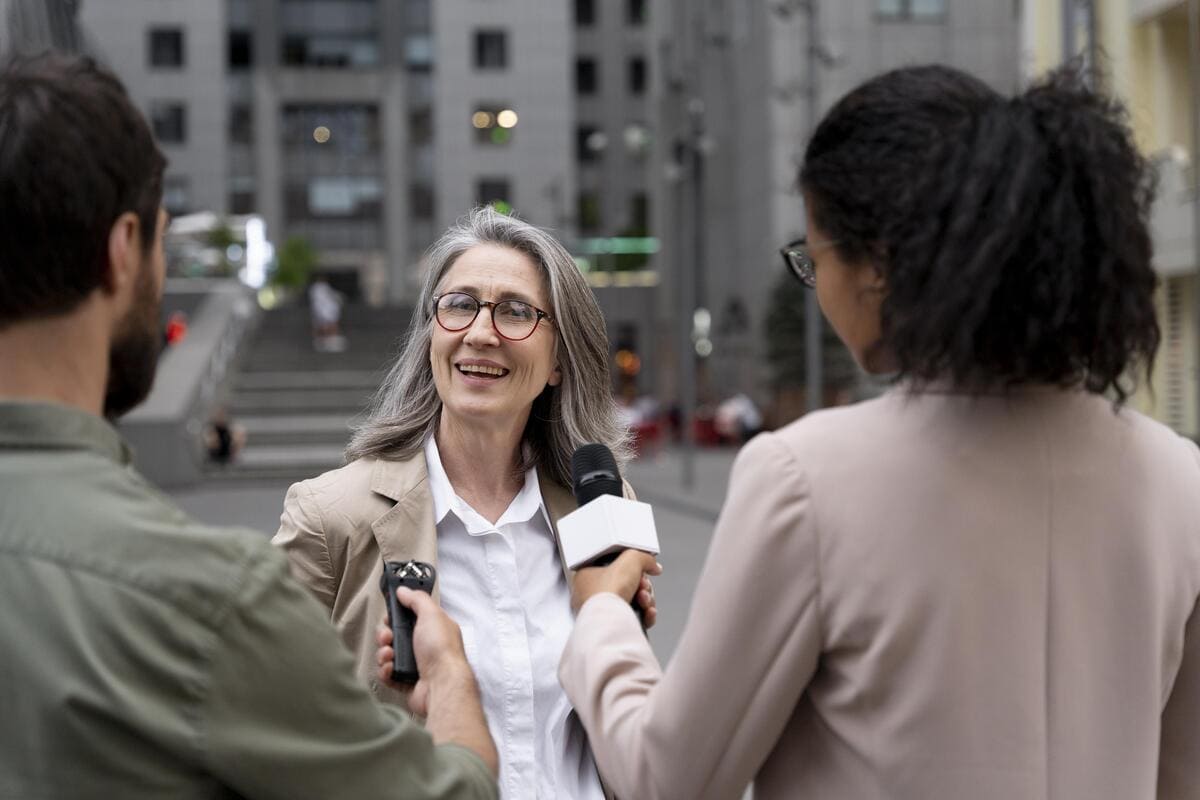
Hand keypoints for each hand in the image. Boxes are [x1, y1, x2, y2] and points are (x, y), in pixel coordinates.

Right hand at [375, 587, 471, 716]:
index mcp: (434, 628)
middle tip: (388, 636)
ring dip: (384, 653)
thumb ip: (417, 600)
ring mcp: (416, 665)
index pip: (410, 616)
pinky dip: (386, 671)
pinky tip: (392, 668)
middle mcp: (425, 646)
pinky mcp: (407, 682)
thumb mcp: (431, 615)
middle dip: (386, 635)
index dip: (397, 615)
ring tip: (389, 654)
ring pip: (389, 654)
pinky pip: (388, 674)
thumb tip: (404, 591)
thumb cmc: (442, 651)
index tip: (390, 615)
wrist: (442, 685)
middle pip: (395, 635)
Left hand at [571, 549, 662, 624]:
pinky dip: (645, 614)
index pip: (615, 565)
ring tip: (644, 601)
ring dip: (646, 599)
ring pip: (634, 601)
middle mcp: (592, 593)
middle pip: (627, 584)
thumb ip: (644, 557)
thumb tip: (653, 566)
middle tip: (642, 586)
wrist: (608, 624)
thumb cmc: (606, 593)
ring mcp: (603, 612)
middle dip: (642, 585)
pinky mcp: (614, 627)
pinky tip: (648, 612)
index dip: (631, 566)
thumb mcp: (630, 559)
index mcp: (587, 574)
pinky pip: (635, 617)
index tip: (640, 567)